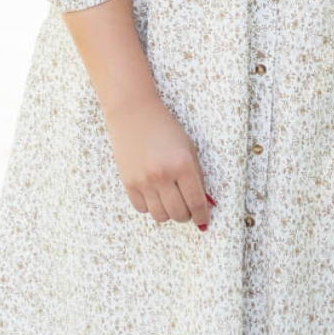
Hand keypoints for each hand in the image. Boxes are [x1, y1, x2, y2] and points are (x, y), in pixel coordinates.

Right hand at [102, 93, 214, 229]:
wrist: (133, 114)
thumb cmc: (165, 129)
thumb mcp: (189, 149)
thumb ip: (197, 177)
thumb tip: (204, 204)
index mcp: (182, 165)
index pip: (196, 202)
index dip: (202, 215)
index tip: (203, 220)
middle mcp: (163, 176)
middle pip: (178, 213)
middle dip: (186, 215)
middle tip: (187, 209)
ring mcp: (144, 181)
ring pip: (160, 215)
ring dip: (169, 213)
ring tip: (170, 201)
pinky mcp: (128, 183)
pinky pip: (142, 209)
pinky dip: (151, 207)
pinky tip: (154, 195)